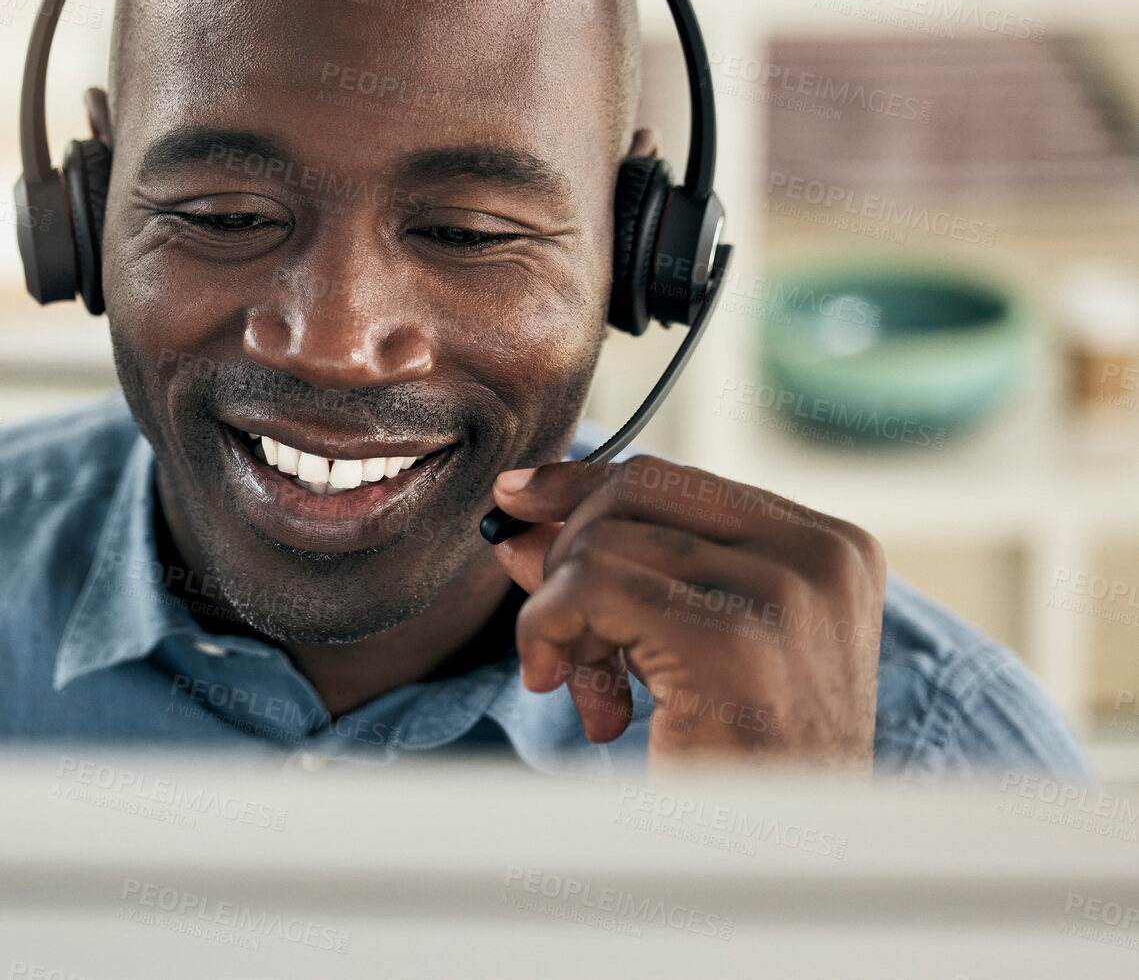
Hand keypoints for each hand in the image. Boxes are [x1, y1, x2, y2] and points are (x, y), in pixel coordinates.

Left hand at [490, 456, 884, 769]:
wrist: (781, 871)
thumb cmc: (739, 773)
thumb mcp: (679, 643)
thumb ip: (619, 570)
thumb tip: (522, 514)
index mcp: (830, 549)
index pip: (675, 479)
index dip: (580, 488)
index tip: (519, 501)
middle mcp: (821, 558)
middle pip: (632, 496)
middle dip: (569, 563)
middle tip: (565, 649)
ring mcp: (785, 596)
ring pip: (603, 543)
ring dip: (563, 617)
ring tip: (587, 689)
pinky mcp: (733, 644)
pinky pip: (593, 588)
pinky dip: (553, 632)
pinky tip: (573, 697)